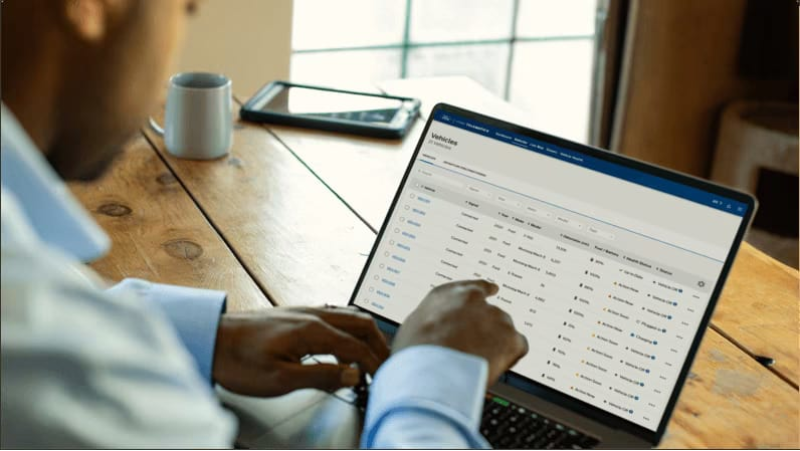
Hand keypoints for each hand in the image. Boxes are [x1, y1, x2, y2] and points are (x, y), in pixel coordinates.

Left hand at [212, 306, 389, 396]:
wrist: (210, 340)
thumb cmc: (238, 361)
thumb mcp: (280, 380)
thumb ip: (321, 376)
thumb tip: (353, 375)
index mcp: (312, 330)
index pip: (357, 346)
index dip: (374, 364)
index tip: (383, 380)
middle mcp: (312, 315)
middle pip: (361, 323)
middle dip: (378, 344)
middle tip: (386, 366)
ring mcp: (304, 312)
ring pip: (348, 317)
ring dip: (364, 336)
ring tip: (369, 359)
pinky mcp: (295, 315)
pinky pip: (333, 317)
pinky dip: (348, 332)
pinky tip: (341, 349)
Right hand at [393, 280, 527, 385]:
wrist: (431, 372)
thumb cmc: (416, 354)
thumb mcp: (413, 326)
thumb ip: (433, 319)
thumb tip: (437, 326)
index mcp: (449, 293)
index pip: (474, 287)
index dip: (483, 292)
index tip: (492, 290)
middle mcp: (474, 300)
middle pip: (490, 314)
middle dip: (486, 330)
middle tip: (473, 350)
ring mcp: (495, 317)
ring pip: (504, 331)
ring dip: (496, 345)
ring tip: (478, 364)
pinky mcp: (511, 337)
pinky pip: (517, 347)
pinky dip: (509, 357)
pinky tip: (493, 367)